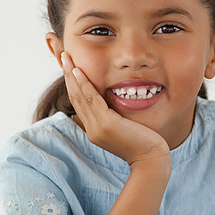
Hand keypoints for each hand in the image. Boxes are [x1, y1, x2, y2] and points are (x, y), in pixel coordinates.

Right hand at [61, 52, 169, 168]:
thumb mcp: (126, 129)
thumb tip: (117, 105)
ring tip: (66, 57)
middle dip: (68, 75)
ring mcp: (97, 128)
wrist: (151, 159)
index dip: (73, 84)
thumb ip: (117, 118)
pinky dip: (84, 84)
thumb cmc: (145, 144)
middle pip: (75, 98)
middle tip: (63, 55)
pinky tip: (78, 71)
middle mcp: (92, 130)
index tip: (69, 67)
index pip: (79, 103)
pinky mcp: (106, 125)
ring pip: (79, 96)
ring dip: (71, 75)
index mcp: (95, 131)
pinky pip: (91, 100)